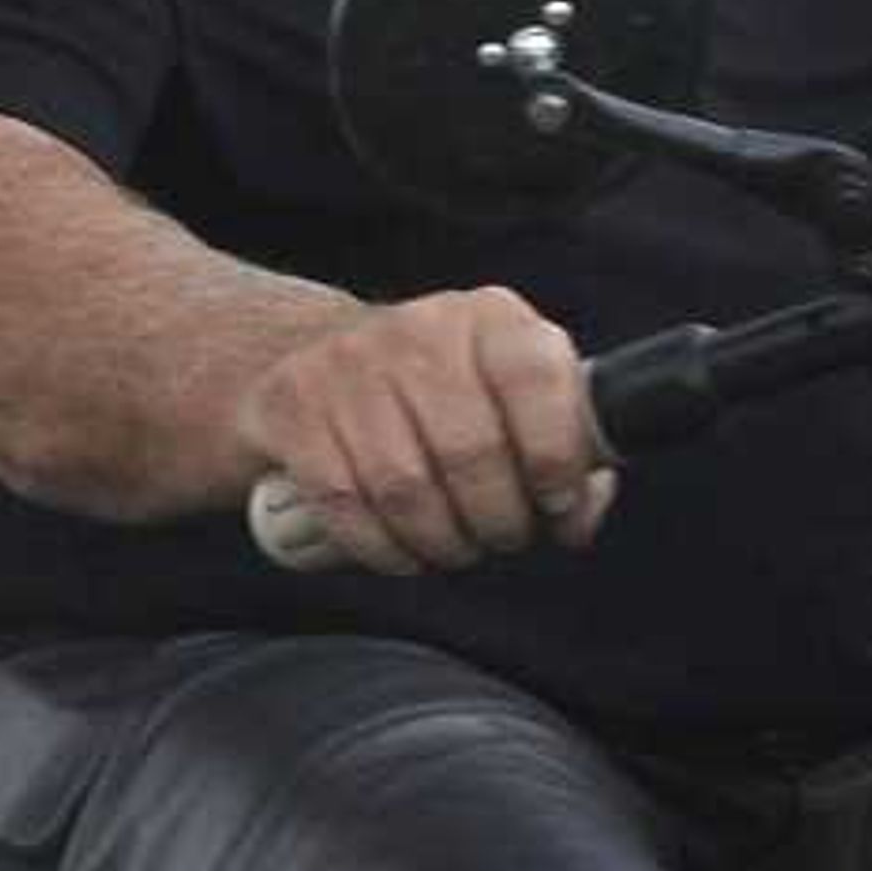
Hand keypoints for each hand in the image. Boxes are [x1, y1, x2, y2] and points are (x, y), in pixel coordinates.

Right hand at [231, 290, 612, 575]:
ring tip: (456, 547)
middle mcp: (421, 330)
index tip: (555, 502)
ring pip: (405, 487)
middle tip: (502, 538)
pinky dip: (383, 548)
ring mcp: (350, 364)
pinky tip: (404, 551)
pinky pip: (345, 504)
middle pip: (471, 450)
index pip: (536, 379)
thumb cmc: (437, 397)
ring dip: (441, 542)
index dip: (555, 457)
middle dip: (498, 520)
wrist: (311, 357)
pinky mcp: (293, 406)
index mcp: (492, 319)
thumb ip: (564, 452)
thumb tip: (577, 514)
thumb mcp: (510, 399)